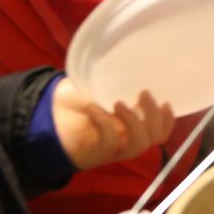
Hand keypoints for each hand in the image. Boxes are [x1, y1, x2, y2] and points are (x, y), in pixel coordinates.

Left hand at [52, 80, 173, 170]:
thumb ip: (116, 80)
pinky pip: (108, 144)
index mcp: (131, 123)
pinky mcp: (93, 153)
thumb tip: (132, 60)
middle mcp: (125, 138)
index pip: (159, 130)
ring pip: (137, 145)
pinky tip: (93, 109)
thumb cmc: (75, 98)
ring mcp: (111, 148)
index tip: (166, 101)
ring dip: (134, 123)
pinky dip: (104, 125)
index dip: (168, 119)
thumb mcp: (99, 84)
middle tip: (143, 93)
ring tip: (118, 103)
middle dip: (153, 116)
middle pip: (153, 137)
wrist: (46, 114)